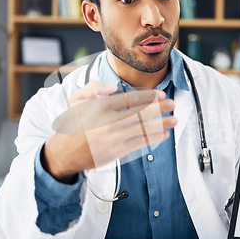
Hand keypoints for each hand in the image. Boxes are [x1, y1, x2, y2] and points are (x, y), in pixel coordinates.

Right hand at [44, 81, 175, 180]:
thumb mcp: (76, 99)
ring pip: (143, 129)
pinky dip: (153, 138)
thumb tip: (112, 87)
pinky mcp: (118, 151)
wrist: (65, 151)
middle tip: (172, 104)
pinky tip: (163, 134)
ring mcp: (115, 137)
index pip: (131, 99)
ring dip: (161, 124)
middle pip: (141, 113)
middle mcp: (110, 122)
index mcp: (101, 107)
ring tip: (174, 120)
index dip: (149, 97)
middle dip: (160, 108)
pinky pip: (139, 143)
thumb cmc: (74, 123)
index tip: (161, 95)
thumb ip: (93, 88)